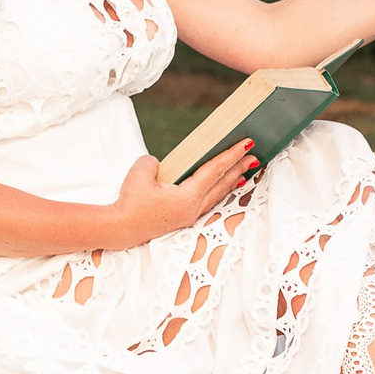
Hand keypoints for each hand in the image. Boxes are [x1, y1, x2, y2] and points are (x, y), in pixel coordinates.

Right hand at [112, 141, 254, 245]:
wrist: (119, 229)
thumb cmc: (130, 202)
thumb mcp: (141, 172)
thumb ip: (155, 162)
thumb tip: (162, 166)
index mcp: (188, 197)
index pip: (215, 171)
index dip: (232, 156)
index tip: (247, 144)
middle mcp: (193, 208)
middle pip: (222, 184)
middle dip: (239, 168)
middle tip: (254, 155)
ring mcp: (189, 215)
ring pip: (217, 195)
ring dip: (231, 181)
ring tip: (245, 172)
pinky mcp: (182, 218)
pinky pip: (207, 202)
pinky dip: (218, 192)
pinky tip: (220, 188)